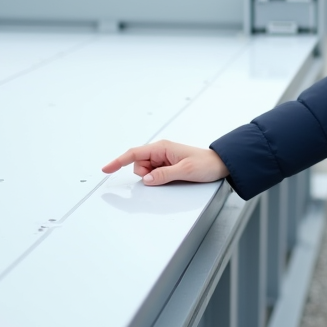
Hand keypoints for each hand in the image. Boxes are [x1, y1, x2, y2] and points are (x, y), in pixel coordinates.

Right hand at [102, 140, 228, 185]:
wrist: (220, 165)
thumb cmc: (206, 163)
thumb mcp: (185, 171)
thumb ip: (164, 175)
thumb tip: (146, 179)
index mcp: (162, 147)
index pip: (134, 153)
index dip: (118, 161)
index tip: (106, 169)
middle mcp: (161, 151)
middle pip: (139, 165)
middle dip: (145, 174)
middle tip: (165, 176)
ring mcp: (164, 159)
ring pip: (146, 171)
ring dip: (153, 177)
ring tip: (172, 176)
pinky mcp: (167, 166)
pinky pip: (154, 174)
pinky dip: (157, 178)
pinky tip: (171, 178)